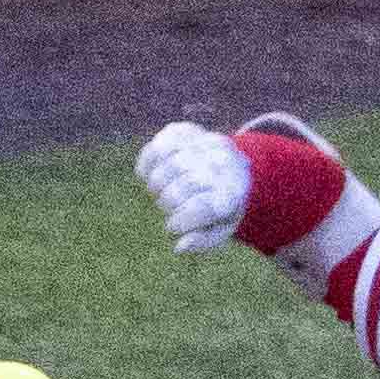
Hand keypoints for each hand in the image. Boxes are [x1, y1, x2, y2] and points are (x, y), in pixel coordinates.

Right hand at [133, 121, 248, 252]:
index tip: (172, 227)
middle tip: (169, 206)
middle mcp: (221, 165)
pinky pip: (156, 147)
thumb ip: (203, 242)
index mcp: (231, 192)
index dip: (178, 223)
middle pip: (178, 190)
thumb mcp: (221, 229)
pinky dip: (146, 163)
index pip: (199, 208)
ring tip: (163, 190)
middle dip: (166, 204)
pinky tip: (151, 172)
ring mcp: (203, 144)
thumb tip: (179, 246)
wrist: (233, 165)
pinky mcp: (186, 132)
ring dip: (156, 187)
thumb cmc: (222, 206)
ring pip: (165, 170)